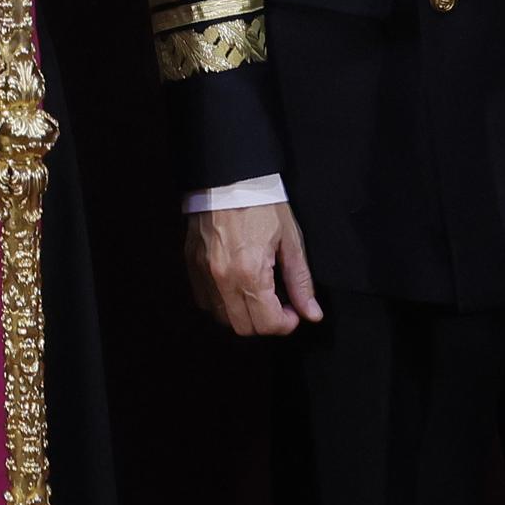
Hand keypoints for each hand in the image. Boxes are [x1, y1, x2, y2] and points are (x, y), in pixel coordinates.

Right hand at [185, 201, 318, 336]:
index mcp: (250, 272)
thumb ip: (300, 282)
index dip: (287, 324)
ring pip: (223, 318)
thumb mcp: (290, 240)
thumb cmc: (261, 203)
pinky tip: (237, 286)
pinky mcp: (192, 265)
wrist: (228, 176)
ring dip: (243, 315)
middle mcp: (223, 278)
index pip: (268, 324)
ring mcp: (204, 273)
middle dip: (266, 323)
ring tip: (258, 295)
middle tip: (279, 304)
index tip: (294, 311)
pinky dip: (222, 303)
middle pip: (244, 328)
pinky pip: (205, 301)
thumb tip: (312, 313)